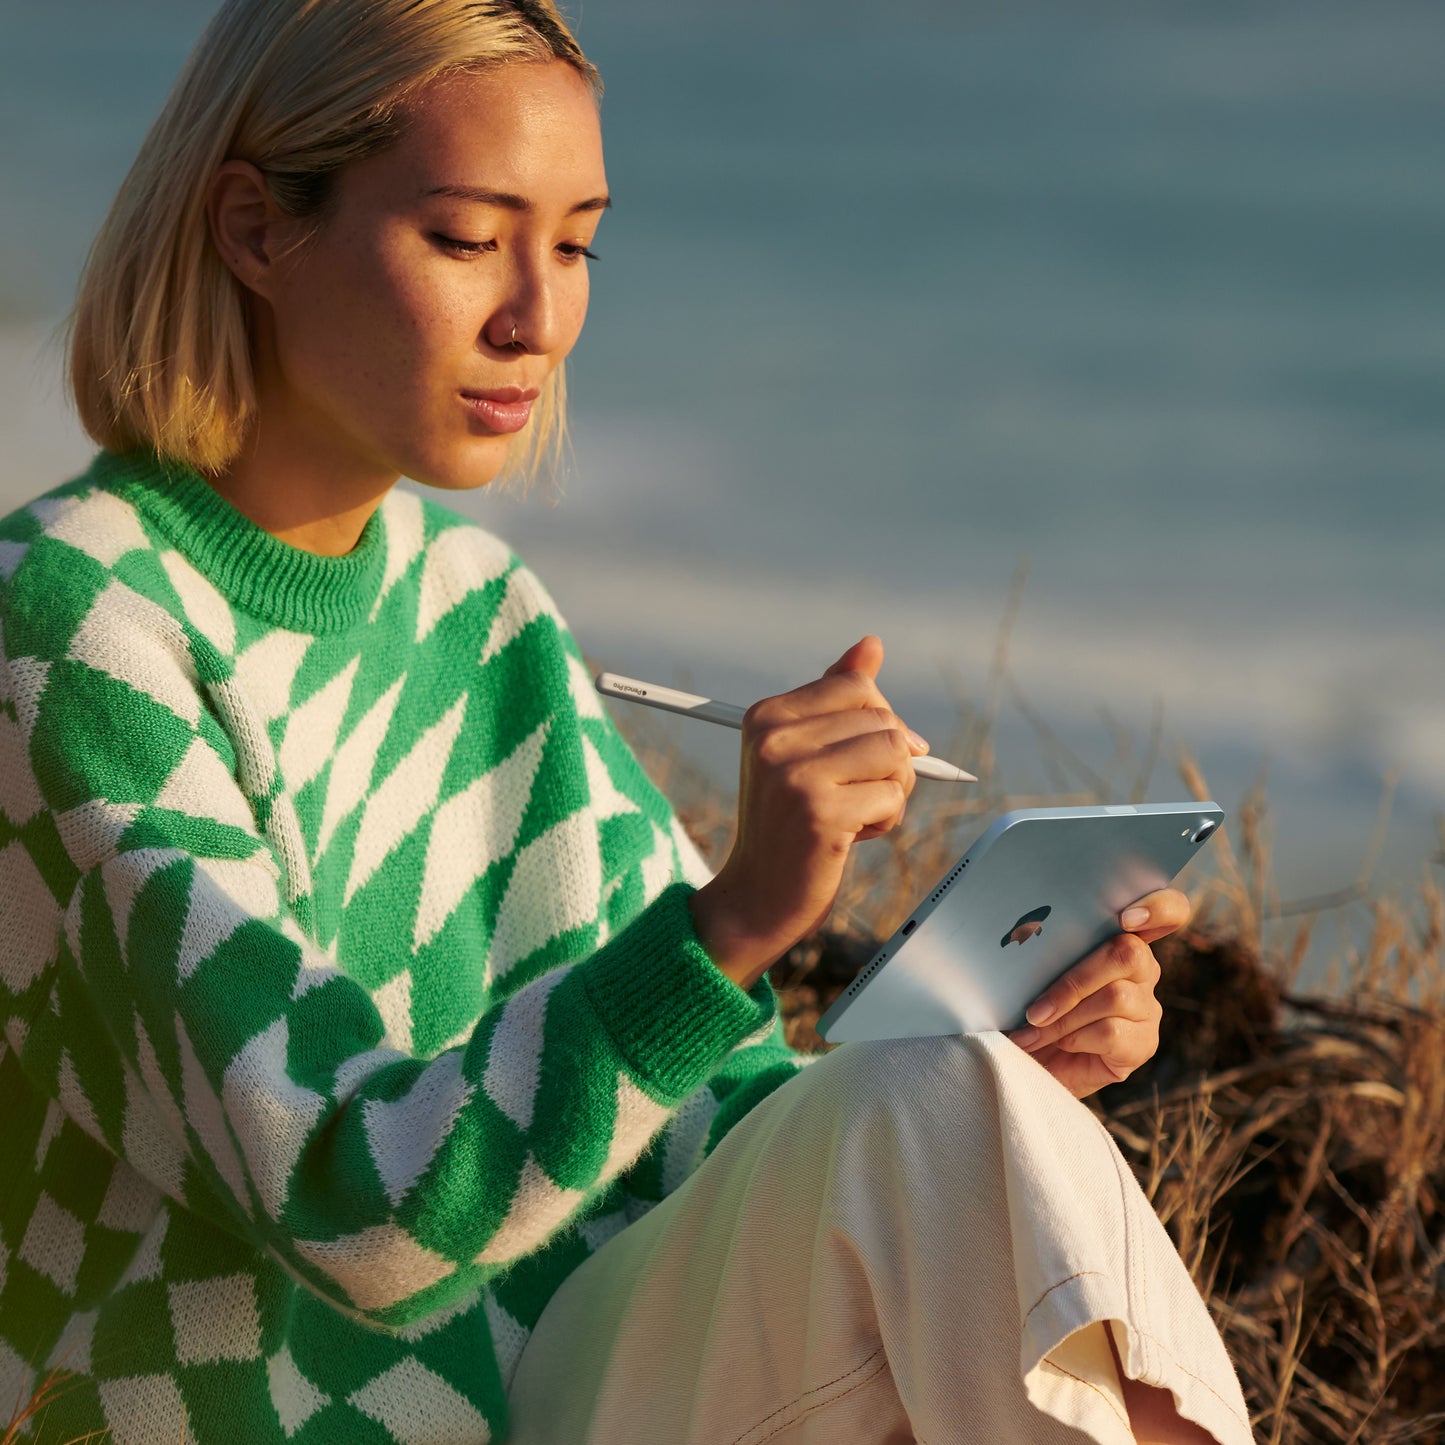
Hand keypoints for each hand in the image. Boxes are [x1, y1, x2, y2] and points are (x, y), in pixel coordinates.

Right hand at [690, 635, 927, 990]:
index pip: (856, 687)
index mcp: (766, 716)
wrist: (757, 897)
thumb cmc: (788, 824)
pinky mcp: (821, 813)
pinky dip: (886, 820)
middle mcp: (774, 739)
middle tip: (857, 796)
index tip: (863, 758)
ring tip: (856, 814)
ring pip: (895, 753)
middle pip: (882, 720)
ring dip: (891, 790)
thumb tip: (871, 643)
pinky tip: (852, 837)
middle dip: (888, 761)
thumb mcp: (805, 752)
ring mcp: (795, 775)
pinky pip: (893, 796)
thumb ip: (836, 698)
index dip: (877, 723)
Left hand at [1004, 888, 1188, 1098]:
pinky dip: (1074, 1038)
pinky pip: (1111, 1032)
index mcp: (1120, 940)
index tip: (1126, 917)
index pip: (1168, 909)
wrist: (1033, 1063)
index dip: (1159, 906)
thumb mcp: (1034, 974)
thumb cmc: (1033, 1010)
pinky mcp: (1144, 1043)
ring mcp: (1148, 1008)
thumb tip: (1025, 927)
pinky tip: (1056, 1044)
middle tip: (1034, 1009)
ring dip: (1064, 1017)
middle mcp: (1144, 970)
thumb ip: (1047, 949)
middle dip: (1072, 982)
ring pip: (1114, 996)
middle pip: (1127, 953)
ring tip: (1031, 1031)